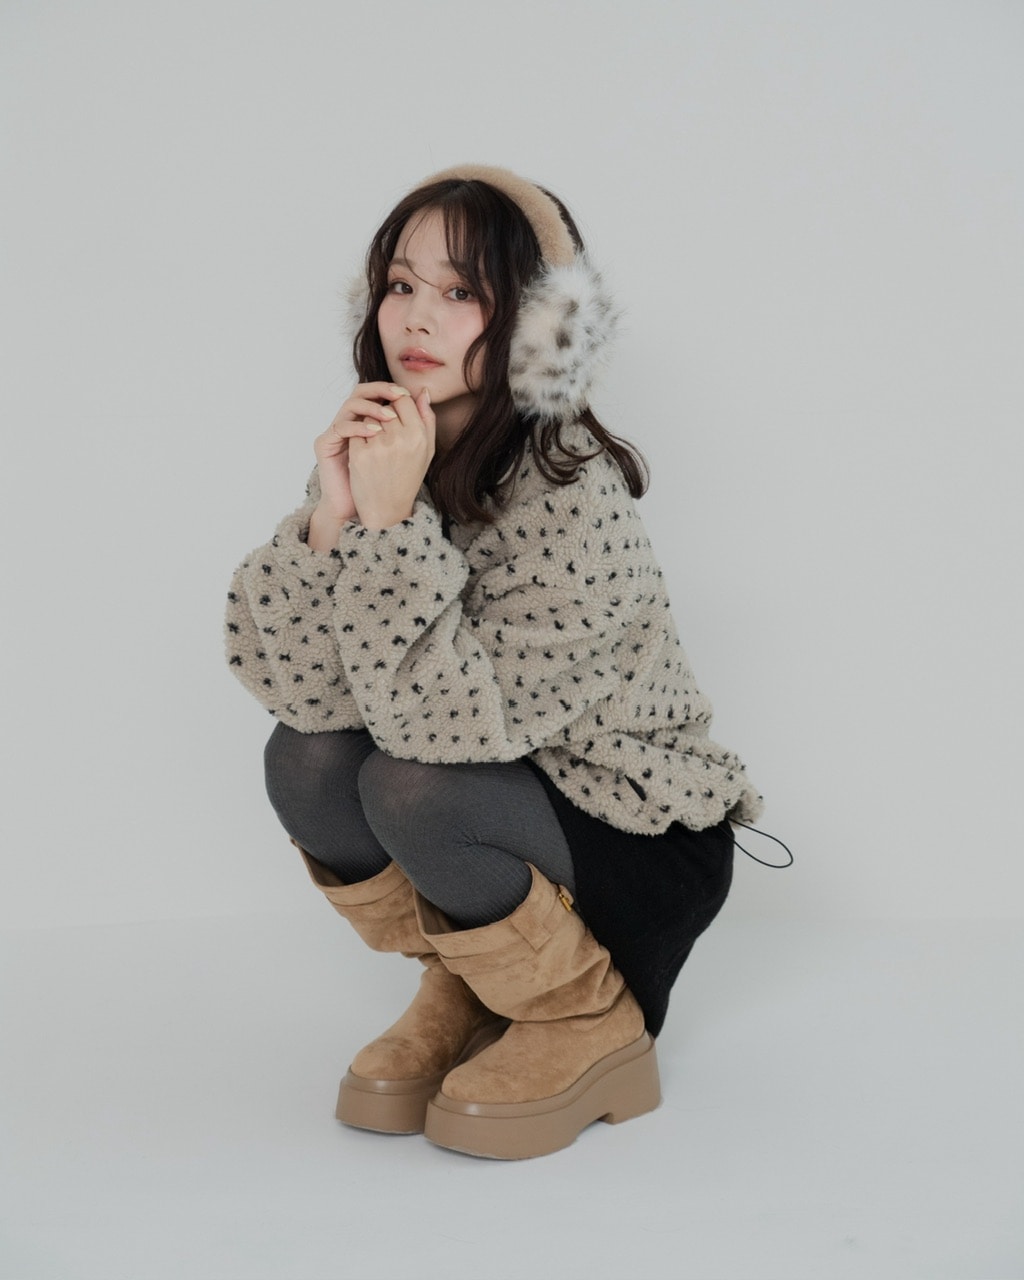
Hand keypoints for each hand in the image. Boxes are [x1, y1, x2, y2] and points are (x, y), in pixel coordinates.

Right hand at [312, 382, 410, 523]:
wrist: (363, 508)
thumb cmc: (385, 479)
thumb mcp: (407, 447)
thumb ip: (417, 422)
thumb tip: (425, 392)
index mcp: (366, 419)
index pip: (377, 392)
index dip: (391, 390)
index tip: (408, 394)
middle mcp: (350, 421)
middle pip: (362, 391)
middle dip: (381, 390)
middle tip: (399, 395)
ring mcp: (337, 431)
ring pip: (350, 404)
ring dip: (372, 407)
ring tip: (390, 416)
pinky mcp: (325, 443)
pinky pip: (340, 427)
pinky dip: (358, 427)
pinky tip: (375, 434)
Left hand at [348, 386, 435, 529]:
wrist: (388, 509)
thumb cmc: (408, 477)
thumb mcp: (426, 450)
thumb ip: (427, 419)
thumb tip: (423, 392)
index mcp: (418, 435)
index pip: (403, 399)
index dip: (396, 403)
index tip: (394, 414)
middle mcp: (400, 439)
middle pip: (385, 406)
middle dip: (383, 415)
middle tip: (385, 432)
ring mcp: (378, 447)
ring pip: (368, 417)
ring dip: (369, 425)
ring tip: (376, 443)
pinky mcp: (359, 455)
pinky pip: (355, 431)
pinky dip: (358, 438)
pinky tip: (366, 452)